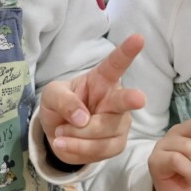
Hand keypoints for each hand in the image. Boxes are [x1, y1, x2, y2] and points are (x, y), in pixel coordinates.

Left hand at [38, 34, 145, 165]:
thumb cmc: (60, 106)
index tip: (138, 39)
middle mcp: (116, 99)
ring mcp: (120, 123)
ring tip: (61, 132)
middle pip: (123, 101)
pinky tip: (66, 144)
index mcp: (101, 80)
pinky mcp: (117, 144)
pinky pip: (99, 151)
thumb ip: (64, 101)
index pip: (115, 64)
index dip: (127, 52)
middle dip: (131, 100)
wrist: (59, 135)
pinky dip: (77, 149)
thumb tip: (82, 118)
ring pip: (103, 133)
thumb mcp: (52, 96)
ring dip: (76, 136)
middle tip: (139, 99)